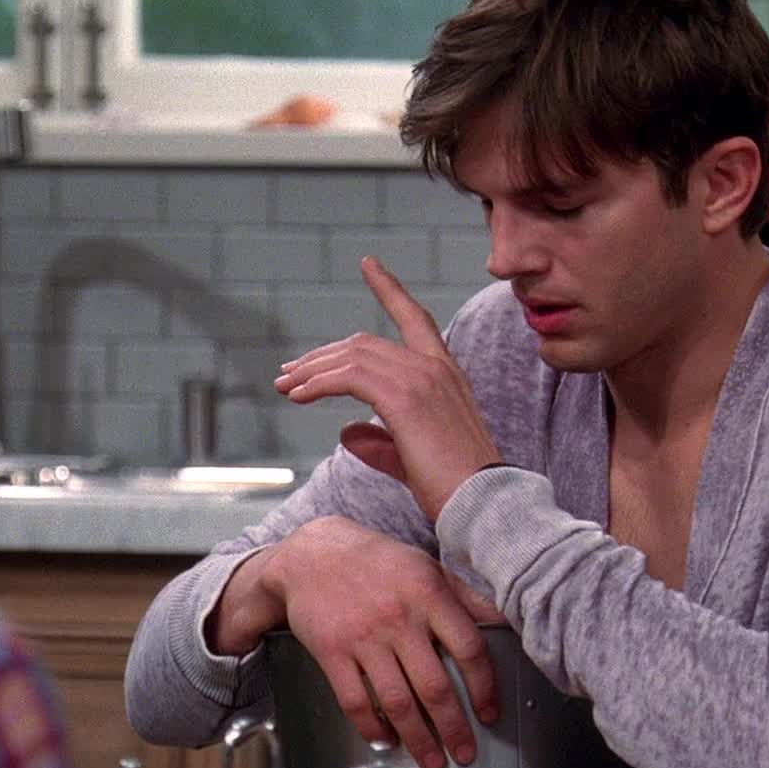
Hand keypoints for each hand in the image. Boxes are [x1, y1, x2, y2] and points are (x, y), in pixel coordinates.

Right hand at [260, 517, 501, 767]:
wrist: (312, 554)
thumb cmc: (377, 562)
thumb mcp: (426, 567)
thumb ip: (464, 596)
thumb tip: (505, 618)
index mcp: (429, 594)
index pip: (469, 648)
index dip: (484, 688)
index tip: (490, 715)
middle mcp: (399, 618)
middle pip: (434, 686)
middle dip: (454, 728)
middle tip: (465, 754)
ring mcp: (363, 637)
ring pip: (397, 701)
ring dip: (418, 739)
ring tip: (432, 761)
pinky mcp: (331, 652)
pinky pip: (355, 701)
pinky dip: (372, 727)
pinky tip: (386, 740)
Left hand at [275, 257, 501, 521]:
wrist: (482, 503)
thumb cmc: (454, 486)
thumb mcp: (410, 456)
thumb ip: (378, 441)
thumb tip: (346, 430)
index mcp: (446, 373)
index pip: (414, 317)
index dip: (389, 288)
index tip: (369, 264)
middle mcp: (435, 366)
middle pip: (365, 342)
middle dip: (322, 356)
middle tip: (288, 374)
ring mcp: (422, 378)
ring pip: (353, 356)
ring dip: (312, 371)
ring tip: (285, 387)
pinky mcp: (405, 397)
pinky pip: (349, 377)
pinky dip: (317, 384)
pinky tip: (299, 397)